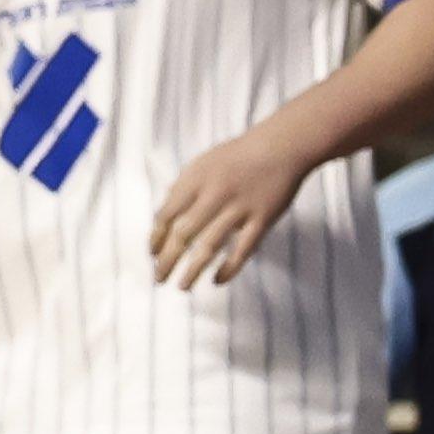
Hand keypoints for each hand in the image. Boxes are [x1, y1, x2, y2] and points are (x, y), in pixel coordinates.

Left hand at [149, 117, 313, 287]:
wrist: (281, 146)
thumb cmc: (238, 156)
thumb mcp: (202, 163)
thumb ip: (183, 188)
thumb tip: (164, 216)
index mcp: (195, 180)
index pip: (166, 215)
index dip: (156, 238)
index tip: (152, 254)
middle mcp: (214, 195)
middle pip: (183, 234)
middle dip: (167, 260)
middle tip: (159, 277)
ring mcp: (239, 208)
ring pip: (209, 246)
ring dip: (192, 270)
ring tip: (182, 286)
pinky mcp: (263, 219)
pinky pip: (243, 250)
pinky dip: (229, 268)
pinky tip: (217, 280)